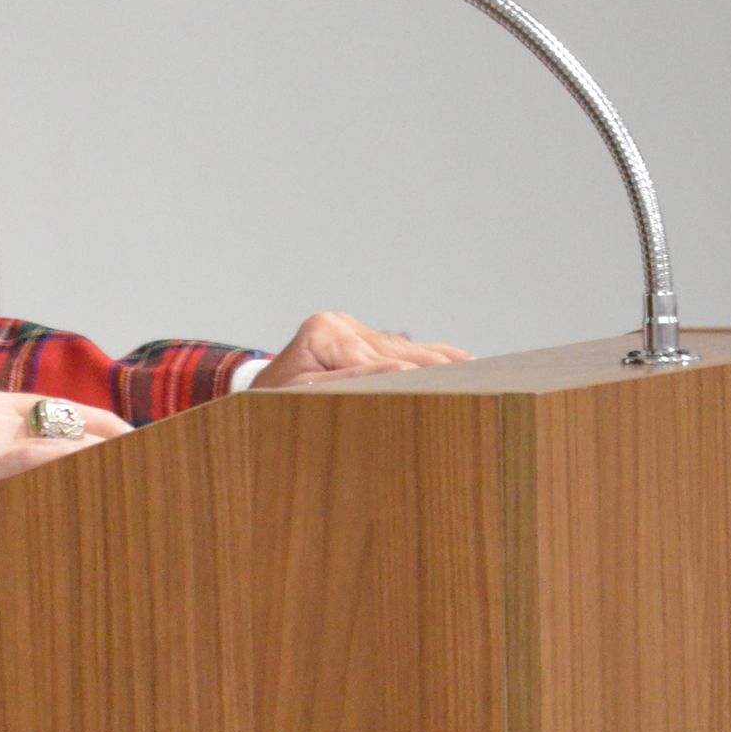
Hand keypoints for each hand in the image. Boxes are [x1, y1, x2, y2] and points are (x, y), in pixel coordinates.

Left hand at [249, 312, 469, 389]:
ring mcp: (353, 331)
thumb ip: (352, 384)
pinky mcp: (362, 341)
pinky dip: (431, 361)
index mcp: (324, 332)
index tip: (450, 392)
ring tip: (480, 375)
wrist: (250, 404)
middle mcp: (341, 324)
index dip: (416, 381)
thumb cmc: (269, 407)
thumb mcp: (304, 399)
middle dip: (436, 372)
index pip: (381, 363)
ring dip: (441, 365)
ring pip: (408, 351)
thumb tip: (401, 373)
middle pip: (400, 352)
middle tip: (479, 384)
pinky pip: (404, 350)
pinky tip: (462, 364)